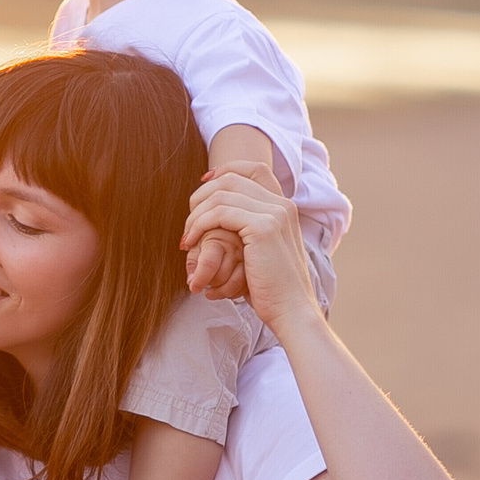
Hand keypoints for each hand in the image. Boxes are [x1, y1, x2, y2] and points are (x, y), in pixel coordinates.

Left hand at [180, 166, 317, 332]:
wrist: (291, 311)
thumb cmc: (271, 289)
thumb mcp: (261, 253)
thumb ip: (248, 231)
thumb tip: (221, 221)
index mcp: (285, 207)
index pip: (255, 169)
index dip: (225, 171)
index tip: (203, 186)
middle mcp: (283, 205)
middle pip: (232, 178)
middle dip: (202, 196)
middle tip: (189, 223)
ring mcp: (275, 214)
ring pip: (222, 195)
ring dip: (196, 214)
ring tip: (188, 238)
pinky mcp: (263, 228)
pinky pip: (220, 212)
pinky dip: (200, 224)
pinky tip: (193, 242)